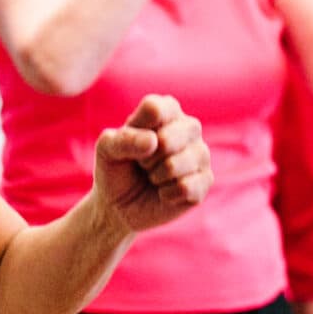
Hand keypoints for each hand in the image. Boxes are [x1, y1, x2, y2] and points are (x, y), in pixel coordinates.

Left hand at [91, 94, 211, 232]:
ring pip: (176, 165)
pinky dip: (166, 194)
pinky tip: (164, 192)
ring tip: (154, 177)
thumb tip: (153, 141)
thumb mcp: (106, 150)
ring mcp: (201, 154)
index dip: (135, 132)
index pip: (154, 110)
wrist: (121, 205)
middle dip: (146, 159)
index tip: (132, 142)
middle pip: (167, 139)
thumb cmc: (116, 168)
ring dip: (156, 177)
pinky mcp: (206, 181)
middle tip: (143, 164)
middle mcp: (189, 127)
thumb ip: (123, 140)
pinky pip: (185, 188)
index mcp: (166, 109)